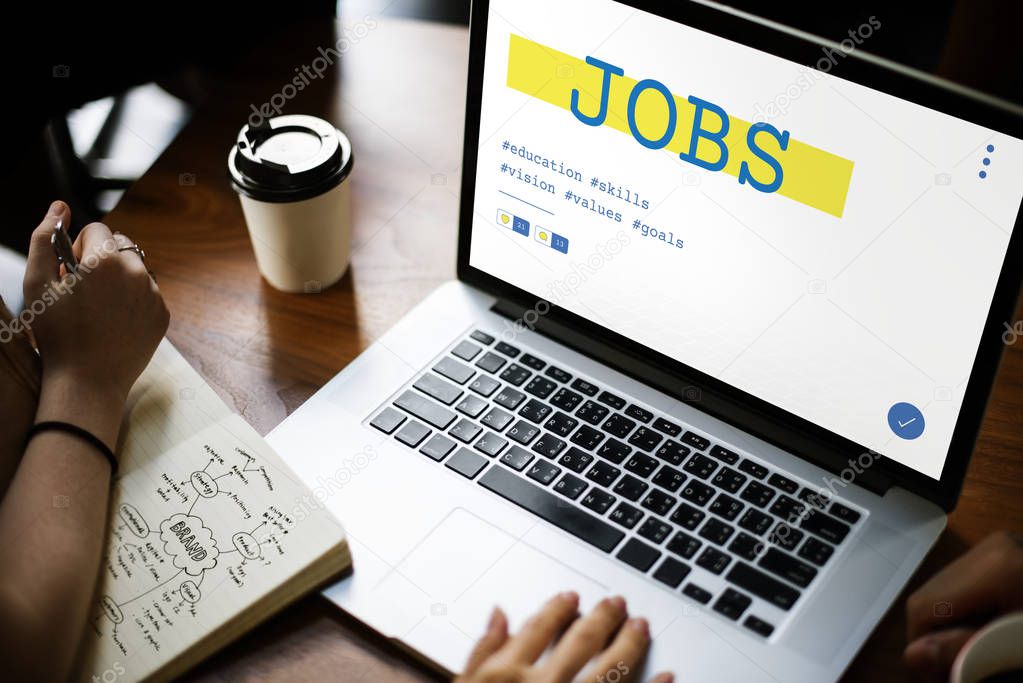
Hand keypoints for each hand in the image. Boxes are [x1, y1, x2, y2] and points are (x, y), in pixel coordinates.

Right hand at [23, 201, 168, 442]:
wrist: (87, 381)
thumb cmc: (56, 333)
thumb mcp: (36, 283)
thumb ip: (43, 238)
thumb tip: (59, 206)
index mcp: (105, 259)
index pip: (96, 229)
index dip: (78, 247)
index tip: (70, 272)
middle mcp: (137, 271)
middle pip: (121, 245)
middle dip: (102, 259)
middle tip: (83, 289)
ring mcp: (154, 294)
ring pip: (136, 270)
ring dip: (119, 278)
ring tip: (98, 307)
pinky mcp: (163, 314)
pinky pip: (148, 294)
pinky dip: (133, 300)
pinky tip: (114, 322)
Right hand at [455, 592, 672, 682]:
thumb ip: (481, 651)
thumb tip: (500, 614)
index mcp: (506, 676)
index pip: (538, 629)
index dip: (557, 609)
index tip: (571, 597)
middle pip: (580, 642)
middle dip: (601, 617)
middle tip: (617, 603)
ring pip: (610, 670)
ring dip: (629, 644)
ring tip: (641, 626)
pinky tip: (667, 676)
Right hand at [904, 531, 1022, 680]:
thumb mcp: (1012, 645)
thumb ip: (964, 647)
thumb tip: (912, 654)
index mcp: (995, 568)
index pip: (925, 607)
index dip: (924, 645)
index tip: (939, 675)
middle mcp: (989, 549)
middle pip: (930, 596)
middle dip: (936, 635)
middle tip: (953, 667)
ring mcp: (993, 549)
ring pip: (943, 590)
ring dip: (948, 623)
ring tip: (973, 651)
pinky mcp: (999, 555)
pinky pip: (961, 585)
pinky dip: (964, 611)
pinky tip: (985, 631)